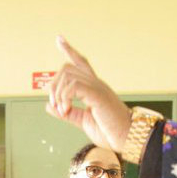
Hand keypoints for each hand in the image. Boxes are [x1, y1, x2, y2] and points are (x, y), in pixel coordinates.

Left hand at [46, 36, 131, 151]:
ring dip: (58, 93)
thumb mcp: (83, 121)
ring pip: (67, 75)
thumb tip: (49, 106)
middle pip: (67, 68)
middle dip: (53, 85)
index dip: (69, 50)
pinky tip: (66, 109)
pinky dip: (64, 97)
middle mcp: (96, 83)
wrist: (127, 138)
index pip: (81, 62)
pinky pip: (74, 86)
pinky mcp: (98, 95)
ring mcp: (98, 87)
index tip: (59, 39)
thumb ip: (68, 113)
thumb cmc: (110, 132)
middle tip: (55, 106)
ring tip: (62, 110)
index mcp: (94, 88)